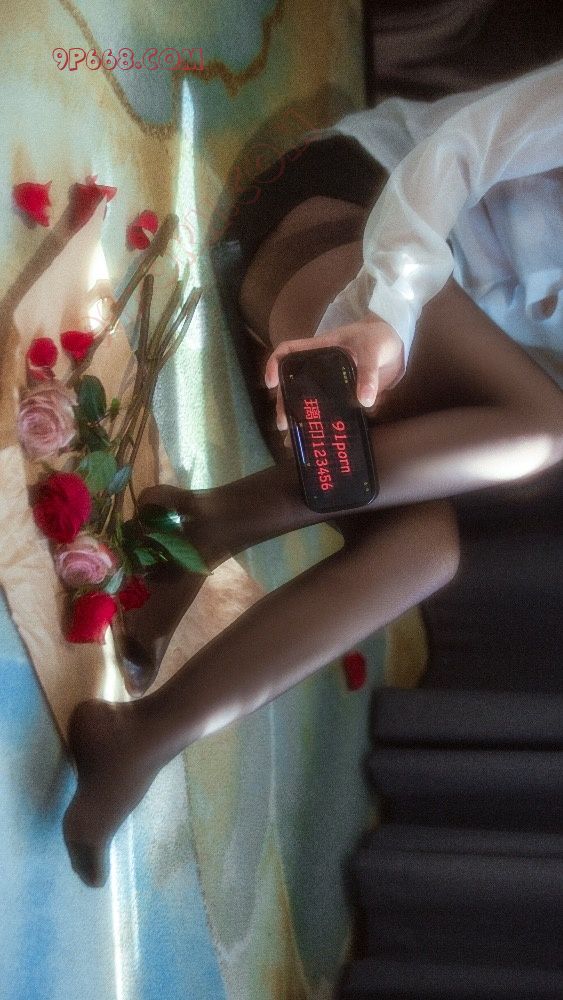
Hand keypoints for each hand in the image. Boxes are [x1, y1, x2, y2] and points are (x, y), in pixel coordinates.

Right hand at [264, 315, 404, 430]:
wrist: (398, 344)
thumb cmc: (379, 337)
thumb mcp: (372, 350)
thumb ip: (368, 373)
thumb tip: (364, 402)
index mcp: (320, 350)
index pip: (288, 352)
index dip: (275, 364)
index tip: (270, 383)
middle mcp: (321, 369)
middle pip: (294, 384)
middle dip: (285, 404)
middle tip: (285, 424)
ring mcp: (333, 384)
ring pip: (310, 402)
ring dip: (301, 420)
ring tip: (295, 440)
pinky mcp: (347, 397)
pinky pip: (333, 412)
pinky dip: (326, 428)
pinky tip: (320, 443)